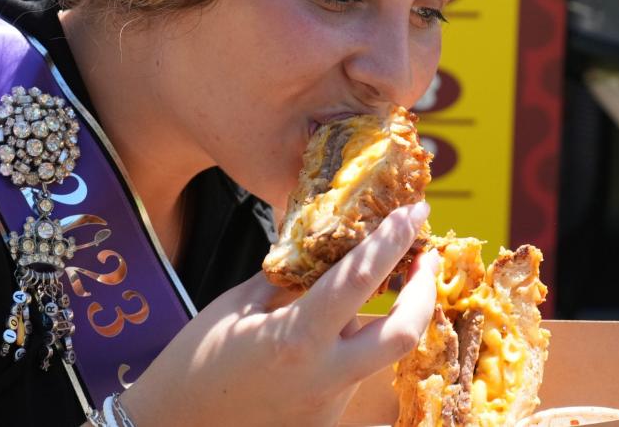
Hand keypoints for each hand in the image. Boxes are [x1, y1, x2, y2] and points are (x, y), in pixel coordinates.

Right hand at [119, 201, 436, 426]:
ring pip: (375, 352)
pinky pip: (351, 373)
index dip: (392, 241)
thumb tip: (318, 244)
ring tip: (378, 284)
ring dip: (384, 317)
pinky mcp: (325, 421)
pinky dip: (349, 345)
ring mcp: (329, 405)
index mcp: (296, 339)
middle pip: (403, 334)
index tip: (414, 212)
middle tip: (424, 257)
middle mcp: (323, 376)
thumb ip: (285, 278)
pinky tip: (331, 330)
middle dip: (425, 292)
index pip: (360, 280)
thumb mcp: (235, 307)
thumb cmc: (193, 364)